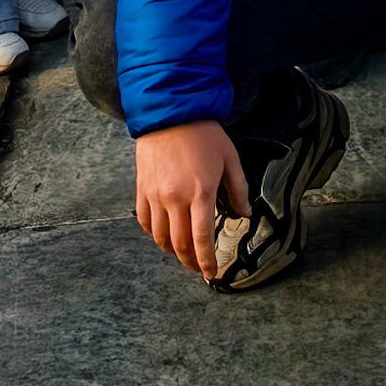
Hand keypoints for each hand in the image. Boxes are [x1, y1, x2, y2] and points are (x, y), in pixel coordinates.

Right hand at [133, 119, 247, 279]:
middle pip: (180, 244)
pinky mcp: (142, 188)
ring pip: (160, 237)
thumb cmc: (203, 133)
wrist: (170, 111)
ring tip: (182, 254)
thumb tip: (244, 214)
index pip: (202, 238)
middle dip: (189, 262)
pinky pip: (144, 221)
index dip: (206, 261)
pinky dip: (153, 233)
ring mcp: (155, 195)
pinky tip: (163, 234)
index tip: (210, 274)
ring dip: (171, 251)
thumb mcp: (229, 158)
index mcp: (200, 192)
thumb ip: (238, 189)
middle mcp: (175, 198)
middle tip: (197, 269)